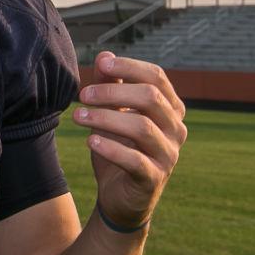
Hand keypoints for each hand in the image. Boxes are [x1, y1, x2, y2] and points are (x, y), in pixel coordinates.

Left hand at [71, 51, 186, 230]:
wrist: (121, 197)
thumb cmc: (119, 147)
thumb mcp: (112, 114)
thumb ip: (111, 85)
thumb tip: (105, 56)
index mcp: (170, 108)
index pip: (157, 77)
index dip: (129, 67)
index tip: (102, 64)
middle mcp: (176, 129)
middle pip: (150, 98)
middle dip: (113, 92)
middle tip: (83, 95)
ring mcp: (168, 155)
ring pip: (142, 127)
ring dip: (106, 118)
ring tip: (78, 116)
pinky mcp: (154, 179)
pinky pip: (135, 160)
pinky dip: (111, 148)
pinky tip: (90, 141)